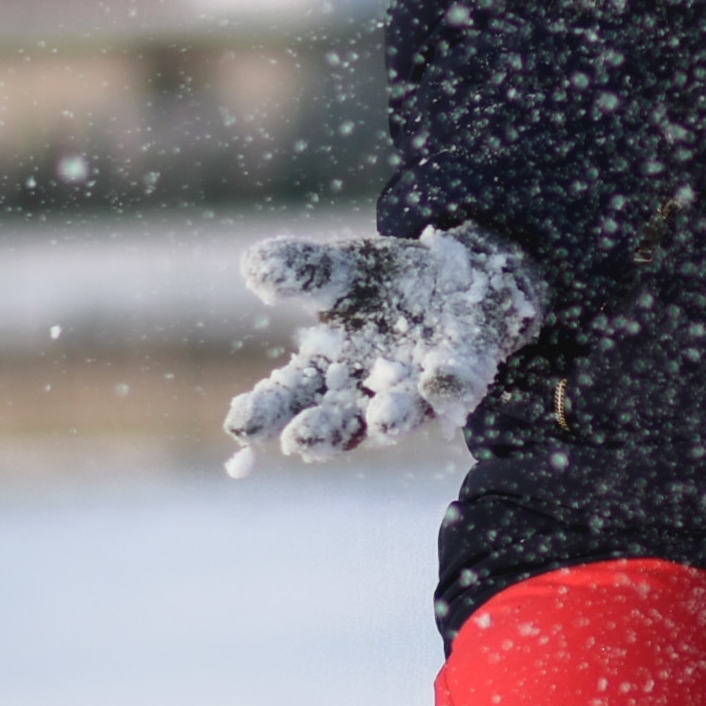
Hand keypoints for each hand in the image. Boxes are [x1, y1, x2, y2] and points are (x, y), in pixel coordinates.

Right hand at [226, 226, 545, 468]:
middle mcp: (367, 394)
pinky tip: (440, 381)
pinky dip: (450, 386)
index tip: (240, 421)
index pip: (286, 398)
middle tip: (298, 439)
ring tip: (381, 419)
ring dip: (391, 418)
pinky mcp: (465, 375)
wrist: (459, 274)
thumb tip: (255, 266)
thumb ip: (300, 270)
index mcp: (324, 372)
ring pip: (399, 415)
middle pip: (337, 422)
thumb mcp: (340, 269)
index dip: (263, 412)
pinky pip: (458, 386)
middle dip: (320, 432)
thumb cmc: (383, 284)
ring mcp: (417, 391)